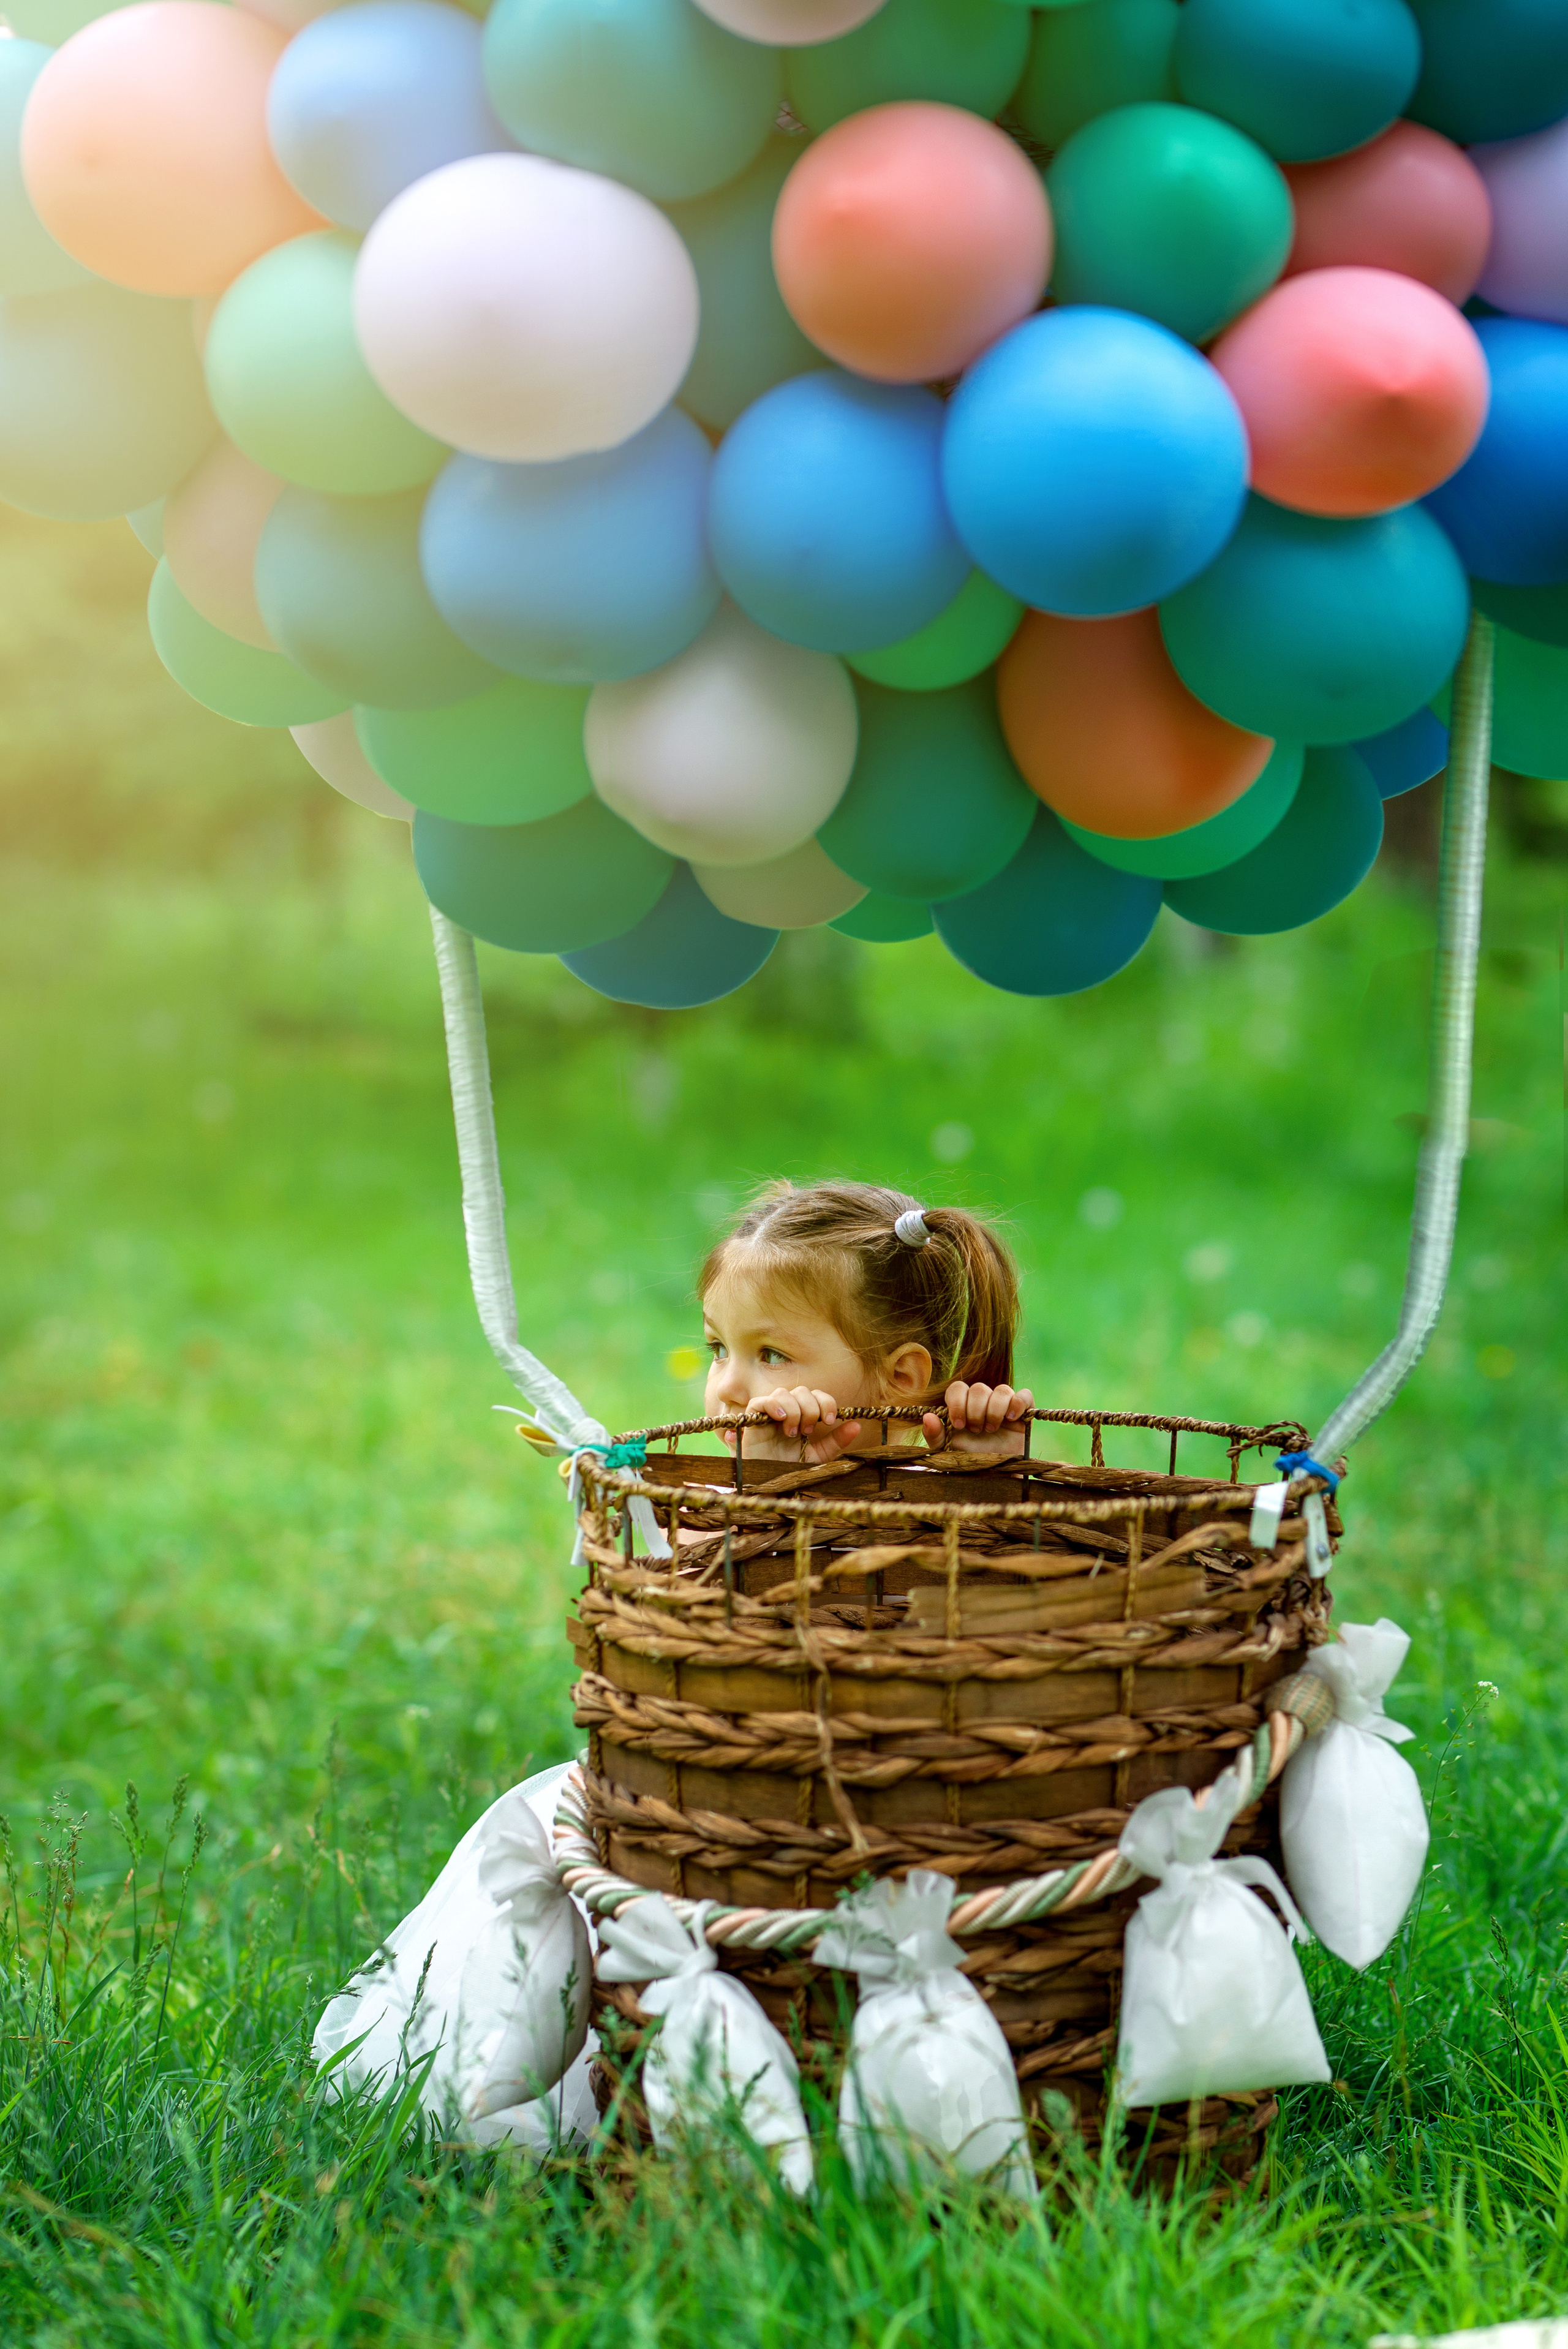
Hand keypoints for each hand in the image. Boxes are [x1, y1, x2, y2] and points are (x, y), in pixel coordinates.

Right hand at [723, 1387, 862, 1465]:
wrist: (769, 1485)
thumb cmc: (791, 1469)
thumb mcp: (818, 1456)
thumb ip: (836, 1441)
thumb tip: (857, 1425)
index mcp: (803, 1416)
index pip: (817, 1395)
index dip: (826, 1402)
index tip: (828, 1420)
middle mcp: (787, 1411)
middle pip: (802, 1391)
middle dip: (810, 1409)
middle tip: (808, 1430)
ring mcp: (769, 1413)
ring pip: (783, 1393)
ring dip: (793, 1410)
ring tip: (792, 1432)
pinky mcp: (752, 1419)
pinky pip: (761, 1401)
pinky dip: (773, 1405)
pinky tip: (781, 1419)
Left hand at [923, 1380, 1033, 1457]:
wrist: (995, 1476)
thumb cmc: (969, 1460)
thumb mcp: (947, 1450)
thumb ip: (935, 1434)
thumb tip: (927, 1417)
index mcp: (963, 1405)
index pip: (957, 1388)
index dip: (957, 1403)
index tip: (958, 1425)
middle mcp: (983, 1401)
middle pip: (979, 1388)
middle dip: (975, 1410)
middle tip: (976, 1430)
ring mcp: (1004, 1404)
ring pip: (1002, 1390)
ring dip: (994, 1409)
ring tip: (992, 1428)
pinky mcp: (1023, 1411)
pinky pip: (1024, 1395)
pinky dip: (1018, 1403)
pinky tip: (1011, 1419)